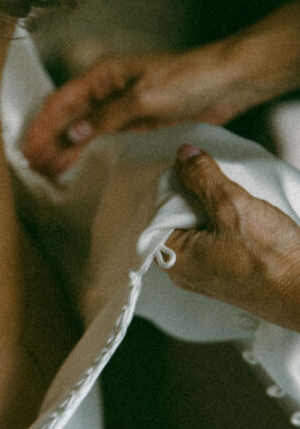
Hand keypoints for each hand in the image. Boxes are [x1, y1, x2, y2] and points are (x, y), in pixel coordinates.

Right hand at [23, 44, 260, 178]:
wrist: (229, 82)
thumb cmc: (189, 78)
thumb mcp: (143, 98)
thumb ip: (106, 118)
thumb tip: (72, 136)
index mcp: (104, 76)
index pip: (61, 102)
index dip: (42, 126)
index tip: (28, 149)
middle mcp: (108, 92)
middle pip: (69, 119)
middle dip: (49, 143)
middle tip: (33, 170)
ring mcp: (122, 110)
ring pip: (85, 134)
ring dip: (66, 152)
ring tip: (49, 176)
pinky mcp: (138, 126)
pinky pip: (105, 143)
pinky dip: (90, 157)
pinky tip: (79, 171)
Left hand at [164, 144, 299, 331]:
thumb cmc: (269, 257)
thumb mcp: (233, 206)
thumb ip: (204, 178)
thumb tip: (183, 154)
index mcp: (174, 257)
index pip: (159, 210)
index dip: (176, 184)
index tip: (196, 167)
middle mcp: (184, 270)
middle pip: (178, 219)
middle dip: (196, 194)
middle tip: (218, 177)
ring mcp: (205, 275)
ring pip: (200, 229)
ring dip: (214, 207)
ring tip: (234, 194)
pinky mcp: (226, 275)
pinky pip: (216, 241)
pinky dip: (225, 224)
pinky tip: (244, 214)